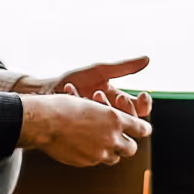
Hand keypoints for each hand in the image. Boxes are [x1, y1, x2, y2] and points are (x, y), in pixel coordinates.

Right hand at [18, 91, 151, 167]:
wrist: (43, 121)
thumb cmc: (65, 107)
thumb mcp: (92, 104)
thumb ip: (108, 116)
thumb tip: (120, 123)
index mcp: (115, 119)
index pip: (140, 129)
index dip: (142, 130)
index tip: (142, 130)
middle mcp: (110, 137)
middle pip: (131, 148)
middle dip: (128, 145)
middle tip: (123, 141)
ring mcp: (98, 152)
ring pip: (114, 158)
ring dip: (111, 152)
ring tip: (102, 144)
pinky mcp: (86, 162)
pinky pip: (95, 161)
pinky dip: (93, 155)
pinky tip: (84, 147)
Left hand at [23, 56, 153, 118]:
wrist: (45, 91)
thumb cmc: (73, 79)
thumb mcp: (99, 70)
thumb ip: (123, 67)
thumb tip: (148, 59)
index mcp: (117, 101)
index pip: (140, 109)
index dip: (144, 104)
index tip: (141, 95)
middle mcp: (110, 116)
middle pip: (130, 120)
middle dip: (125, 107)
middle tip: (116, 96)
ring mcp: (98, 126)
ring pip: (113, 126)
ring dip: (105, 107)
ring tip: (94, 93)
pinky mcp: (86, 135)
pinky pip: (92, 129)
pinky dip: (84, 107)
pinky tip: (73, 92)